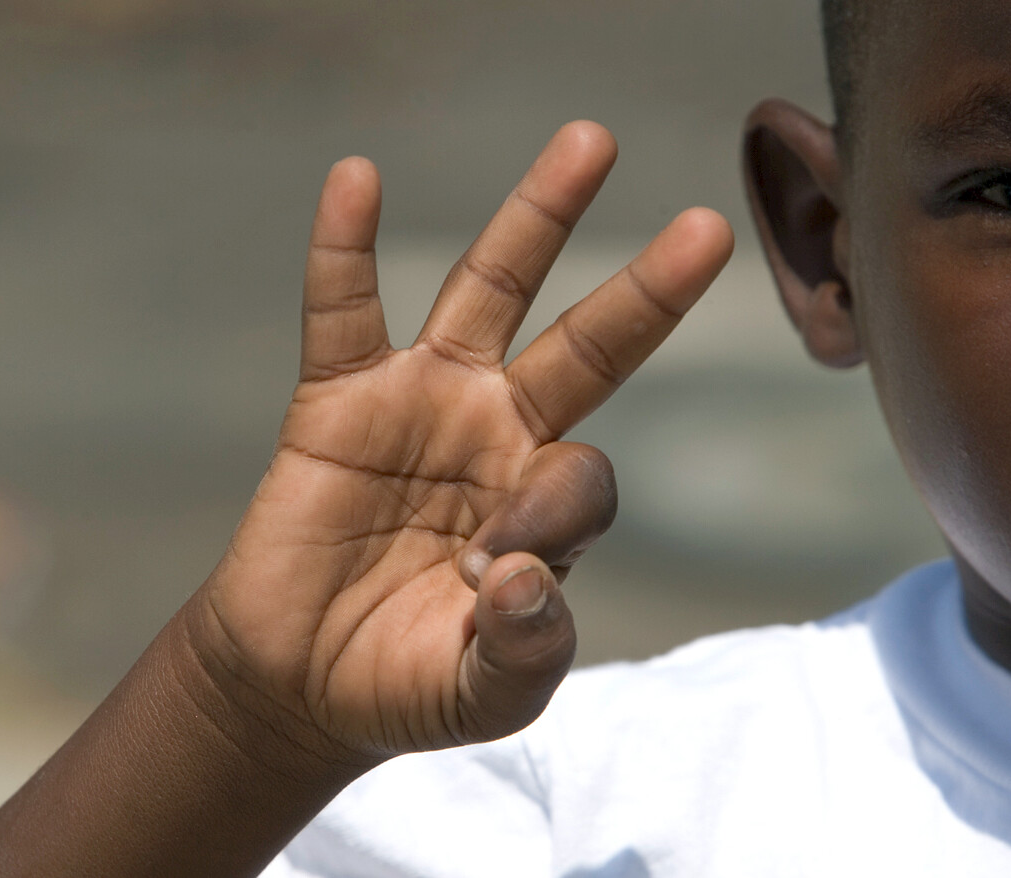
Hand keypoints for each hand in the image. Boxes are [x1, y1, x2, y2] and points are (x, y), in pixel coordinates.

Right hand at [183, 121, 733, 764]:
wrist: (299, 684)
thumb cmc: (406, 683)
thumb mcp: (485, 694)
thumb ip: (526, 652)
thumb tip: (524, 576)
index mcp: (550, 502)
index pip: (584, 477)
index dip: (546, 521)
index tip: (488, 580)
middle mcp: (501, 432)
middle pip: (589, 344)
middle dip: (647, 290)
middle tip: (711, 227)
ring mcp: (423, 403)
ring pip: (489, 292)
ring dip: (538, 218)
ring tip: (592, 144)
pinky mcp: (339, 400)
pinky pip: (344, 311)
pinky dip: (346, 248)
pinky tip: (358, 180)